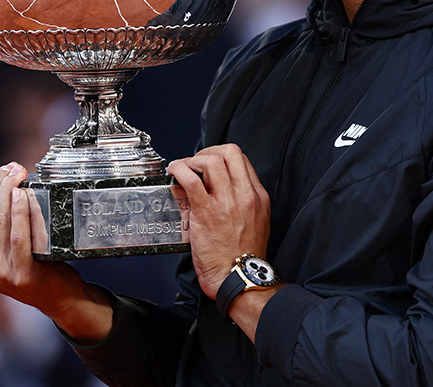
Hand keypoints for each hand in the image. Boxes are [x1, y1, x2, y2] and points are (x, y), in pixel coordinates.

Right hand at [0, 162, 112, 342]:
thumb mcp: (2, 250)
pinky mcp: (20, 275)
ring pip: (0, 222)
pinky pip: (18, 237)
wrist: (57, 296)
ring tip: (20, 174)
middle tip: (13, 167)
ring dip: (9, 192)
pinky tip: (24, 196)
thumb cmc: (32, 265)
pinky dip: (21, 213)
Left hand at [167, 144, 270, 298]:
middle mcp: (245, 195)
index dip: (222, 156)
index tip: (209, 163)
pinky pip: (191, 179)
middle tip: (196, 162)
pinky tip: (174, 171)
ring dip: (193, 159)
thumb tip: (214, 187)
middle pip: (229, 152)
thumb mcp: (254, 223)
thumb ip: (237, 203)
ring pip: (211, 161)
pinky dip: (179, 169)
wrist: (239, 279)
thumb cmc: (242, 258)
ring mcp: (227, 202)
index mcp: (258, 197)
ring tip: (184, 168)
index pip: (241, 160)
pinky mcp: (207, 212)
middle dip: (208, 151)